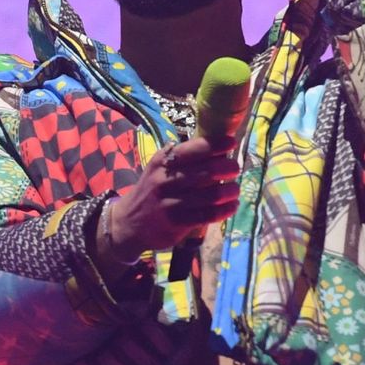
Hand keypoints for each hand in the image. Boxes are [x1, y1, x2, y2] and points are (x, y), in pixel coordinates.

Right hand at [104, 136, 240, 263]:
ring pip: (210, 195)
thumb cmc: (151, 190)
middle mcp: (165, 180)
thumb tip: (216, 149)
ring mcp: (171, 202)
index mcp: (162, 162)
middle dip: (227, 168)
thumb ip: (181, 159)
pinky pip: (207, 215)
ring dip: (229, 191)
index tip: (231, 143)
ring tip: (235, 190)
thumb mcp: (158, 169)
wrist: (128, 222)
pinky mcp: (176, 222)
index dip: (216, 145)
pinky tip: (232, 206)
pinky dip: (224, 210)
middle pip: (205, 171)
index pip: (193, 149)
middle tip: (235, 168)